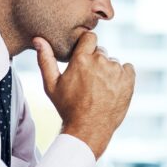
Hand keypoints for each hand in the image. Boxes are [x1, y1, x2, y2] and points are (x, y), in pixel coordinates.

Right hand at [33, 32, 133, 157]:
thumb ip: (45, 59)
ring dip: (108, 71)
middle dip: (96, 61)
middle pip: (101, 51)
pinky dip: (123, 76)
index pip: (90, 37)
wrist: (88, 129)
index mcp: (81, 59)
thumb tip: (38, 39)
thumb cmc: (67, 108)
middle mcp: (100, 61)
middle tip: (89, 80)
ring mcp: (116, 70)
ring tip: (100, 89)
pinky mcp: (129, 80)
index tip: (84, 56)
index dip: (87, 46)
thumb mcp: (51, 85)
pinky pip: (128, 69)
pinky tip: (113, 89)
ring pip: (113, 62)